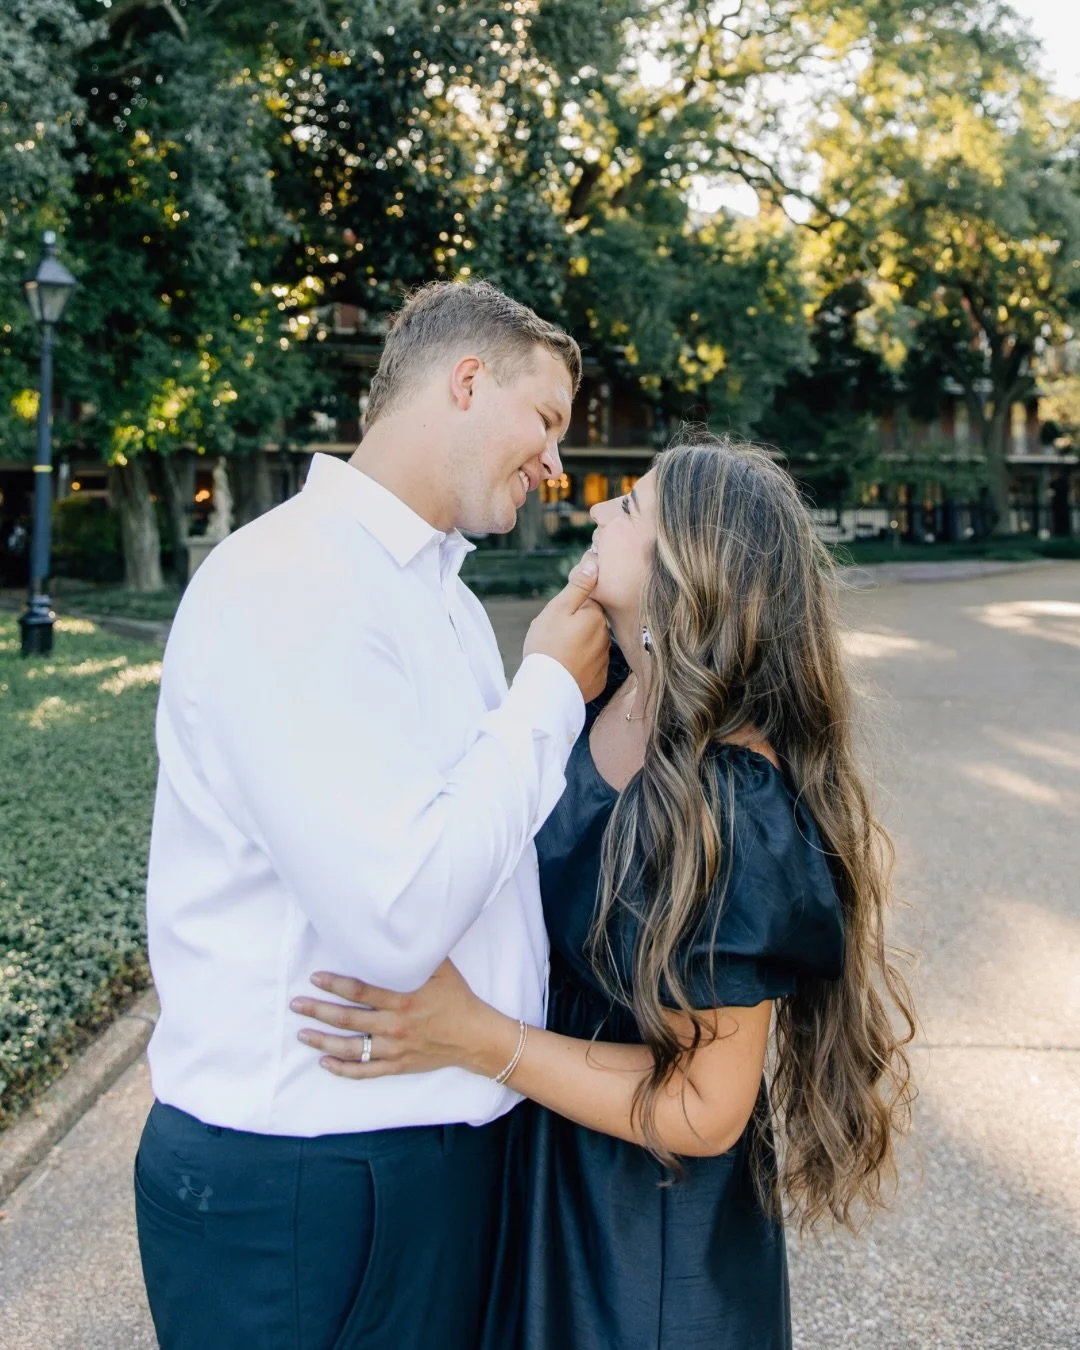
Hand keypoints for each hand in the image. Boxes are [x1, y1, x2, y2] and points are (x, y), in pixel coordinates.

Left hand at [290, 960, 517, 1080]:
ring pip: (350, 1048)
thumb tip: (399, 930)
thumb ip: (416, 953)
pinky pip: (364, 1071)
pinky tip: (324, 1063)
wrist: (475, 1037)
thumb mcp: (441, 968)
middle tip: (296, 1004)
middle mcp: (394, 1025)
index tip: (315, 978)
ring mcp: (393, 1049)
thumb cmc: (457, 998)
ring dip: (322, 1041)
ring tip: (302, 1034)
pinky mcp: (397, 1066)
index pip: (359, 991)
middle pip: (347, 1019)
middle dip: (318, 1010)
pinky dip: (342, 1069)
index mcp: (402, 1000)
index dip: (334, 984)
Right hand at [523, 551, 608, 700]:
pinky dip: (581, 667)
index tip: (558, 617)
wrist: (547, 689)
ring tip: (558, 655)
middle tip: (554, 637)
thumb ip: (578, 586)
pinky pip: (591, 668)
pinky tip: (566, 670)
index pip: (588, 603)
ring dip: (579, 647)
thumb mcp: (557, 609)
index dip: (571, 607)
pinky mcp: (599, 681)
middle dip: (576, 627)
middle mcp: (605, 638)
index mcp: (596, 617)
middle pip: (591, 625)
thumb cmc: (547, 645)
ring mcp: (603, 661)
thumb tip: (595, 563)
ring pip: (591, 646)